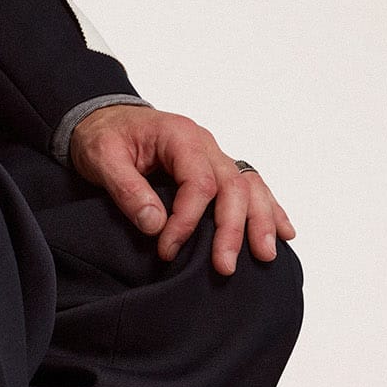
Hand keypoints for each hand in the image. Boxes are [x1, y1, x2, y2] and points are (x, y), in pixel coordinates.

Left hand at [69, 104, 295, 274]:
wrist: (103, 119)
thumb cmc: (103, 137)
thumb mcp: (103, 158)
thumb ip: (127, 189)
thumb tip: (156, 223)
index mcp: (181, 136)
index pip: (198, 182)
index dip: (186, 220)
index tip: (167, 249)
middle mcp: (205, 144)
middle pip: (232, 186)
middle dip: (232, 230)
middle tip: (225, 267)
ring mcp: (215, 156)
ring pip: (250, 186)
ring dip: (261, 221)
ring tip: (266, 254)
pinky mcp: (215, 169)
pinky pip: (250, 186)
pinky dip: (268, 208)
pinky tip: (283, 231)